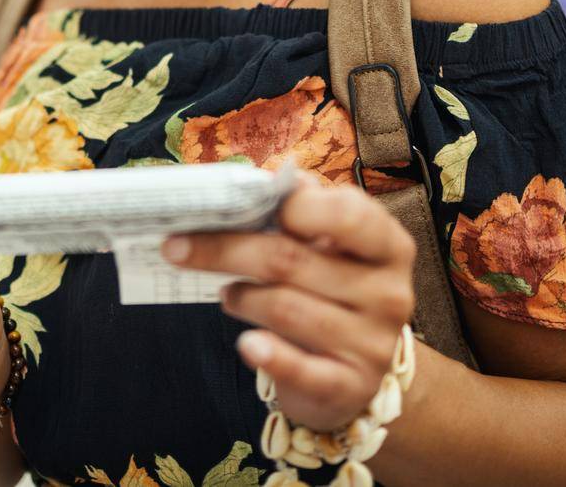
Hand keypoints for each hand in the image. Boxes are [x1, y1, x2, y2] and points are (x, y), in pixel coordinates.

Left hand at [162, 178, 415, 431]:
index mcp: (387, 245)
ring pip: (284, 308)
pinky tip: (247, 344)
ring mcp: (373, 344)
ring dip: (241, 297)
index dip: (293, 205)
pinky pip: (299, 368)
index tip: (244, 203)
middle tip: (176, 245)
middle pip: (291, 259)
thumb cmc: (334, 291)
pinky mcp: (350, 387)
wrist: (357, 374)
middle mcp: (389, 293)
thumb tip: (267, 178)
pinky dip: (267, 354)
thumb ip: (305, 210)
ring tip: (227, 293)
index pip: (346, 213)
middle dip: (225, 248)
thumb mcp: (332, 248)